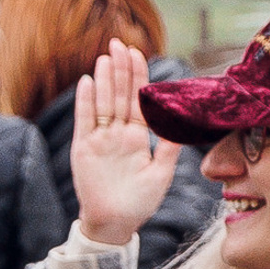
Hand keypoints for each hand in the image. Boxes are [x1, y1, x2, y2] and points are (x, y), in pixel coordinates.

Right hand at [71, 41, 182, 248]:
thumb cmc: (140, 202)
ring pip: (103, 103)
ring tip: (106, 58)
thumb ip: (170, 148)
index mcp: (139, 137)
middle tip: (119, 44)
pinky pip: (85, 121)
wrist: (115, 224)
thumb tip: (185, 123)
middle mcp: (119, 133)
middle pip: (120, 95)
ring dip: (105, 81)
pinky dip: (86, 102)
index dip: (139, 78)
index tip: (138, 54)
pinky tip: (88, 82)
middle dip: (121, 70)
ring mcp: (101, 139)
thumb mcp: (161, 174)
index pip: (139, 100)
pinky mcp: (84, 148)